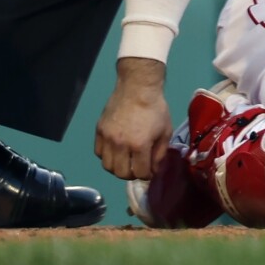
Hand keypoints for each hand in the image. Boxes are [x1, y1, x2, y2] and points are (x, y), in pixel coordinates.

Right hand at [95, 59, 172, 181]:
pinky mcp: (99, 131)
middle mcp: (120, 145)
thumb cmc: (155, 109)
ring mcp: (107, 138)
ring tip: (126, 161)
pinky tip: (116, 151)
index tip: (150, 172)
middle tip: (138, 168)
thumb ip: (160, 153)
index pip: (140, 173)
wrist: (137, 88)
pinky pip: (99, 153)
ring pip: (107, 166)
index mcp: (139, 145)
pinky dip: (107, 156)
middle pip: (121, 173)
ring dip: (118, 167)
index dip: (147, 176)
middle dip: (132, 174)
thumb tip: (154, 169)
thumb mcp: (165, 131)